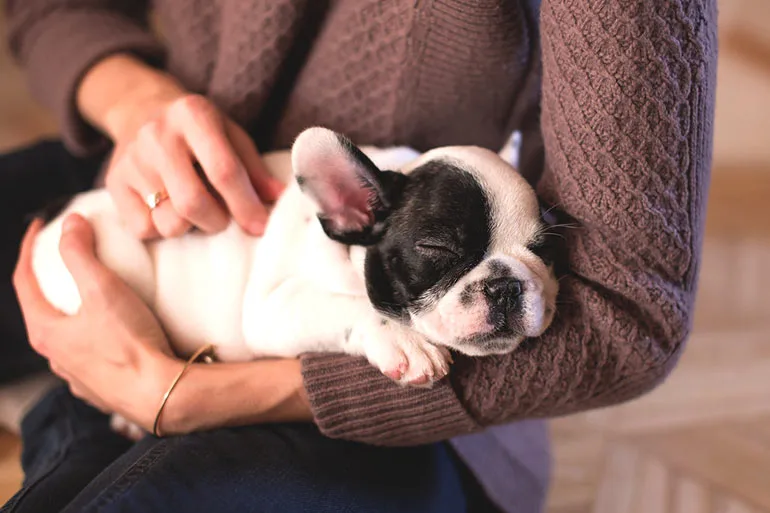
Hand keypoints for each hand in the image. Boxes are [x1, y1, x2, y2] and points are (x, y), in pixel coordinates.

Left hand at [12, 215, 181, 429]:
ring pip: (68, 337)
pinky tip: (115, 334)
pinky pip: (92, 357)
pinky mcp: (103, 389)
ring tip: (94, 297)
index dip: (29, 249)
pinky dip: (96, 337)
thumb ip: (81, 253)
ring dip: (74, 314)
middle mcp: (56, 358)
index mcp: (46, 332)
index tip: (40, 227)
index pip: (24, 282)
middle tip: (66, 260)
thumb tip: (70, 223)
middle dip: (51, 282)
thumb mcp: (103, 289)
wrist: (161, 393)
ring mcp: (78, 377)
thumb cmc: (129, 343)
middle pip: (43, 310)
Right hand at [105, 93, 284, 238]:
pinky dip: (162, 229)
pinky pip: (143, 229)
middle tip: (223, 219)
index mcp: (194, 114)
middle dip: (217, 221)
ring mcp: (131, 159)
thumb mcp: (231, 136)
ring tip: (194, 210)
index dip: (246, 205)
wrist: (140, 110)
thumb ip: (255, 169)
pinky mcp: (113, 183)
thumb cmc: (198, 131)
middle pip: (192, 202)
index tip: (260, 226)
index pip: (224, 171)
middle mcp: (157, 134)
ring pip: (168, 221)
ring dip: (190, 227)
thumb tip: (278, 199)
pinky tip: (168, 210)